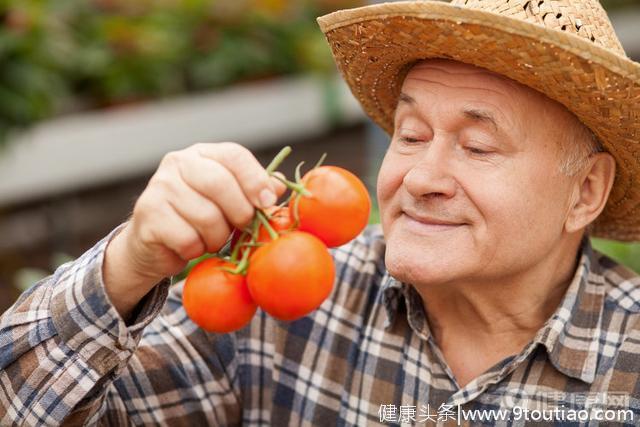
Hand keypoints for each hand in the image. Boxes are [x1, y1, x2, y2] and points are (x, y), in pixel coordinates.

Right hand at [102, 142, 285, 318]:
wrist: (154, 244)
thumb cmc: (200, 218)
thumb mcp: (231, 201)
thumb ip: (254, 190)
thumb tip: (280, 185)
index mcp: (202, 153)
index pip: (234, 155)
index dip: (255, 179)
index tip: (268, 201)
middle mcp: (177, 162)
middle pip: (220, 183)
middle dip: (240, 211)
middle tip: (242, 226)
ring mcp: (159, 187)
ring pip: (206, 216)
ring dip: (216, 236)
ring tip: (211, 238)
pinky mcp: (148, 215)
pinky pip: (187, 238)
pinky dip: (196, 249)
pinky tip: (190, 246)